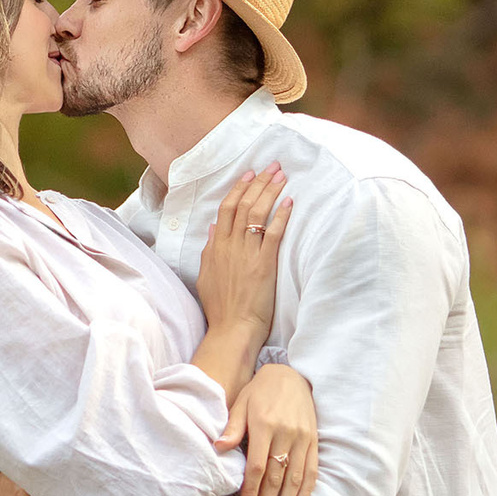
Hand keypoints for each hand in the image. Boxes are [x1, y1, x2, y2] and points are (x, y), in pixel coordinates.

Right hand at [194, 167, 290, 345]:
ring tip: (281, 176)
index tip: (249, 175)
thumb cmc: (221, 307)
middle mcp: (230, 246)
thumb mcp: (207, 275)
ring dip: (270, 192)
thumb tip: (214, 228)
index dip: (238, 189)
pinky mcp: (263, 264)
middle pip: (243, 205)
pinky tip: (289, 202)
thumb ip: (209, 250)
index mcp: (216, 247)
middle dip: (258, 183)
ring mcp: (246, 254)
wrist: (231, 328)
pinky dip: (281, 216)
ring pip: (257, 214)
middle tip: (271, 166)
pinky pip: (273, 234)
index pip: (226, 209)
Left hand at [214, 362, 318, 495]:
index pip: (258, 467)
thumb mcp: (241, 403)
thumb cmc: (259, 391)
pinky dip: (307, 491)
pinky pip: (312, 470)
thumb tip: (217, 448)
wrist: (290, 375)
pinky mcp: (314, 440)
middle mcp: (286, 434)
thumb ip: (232, 428)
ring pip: (296, 478)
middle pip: (277, 478)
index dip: (253, 492)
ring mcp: (303, 438)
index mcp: (264, 425)